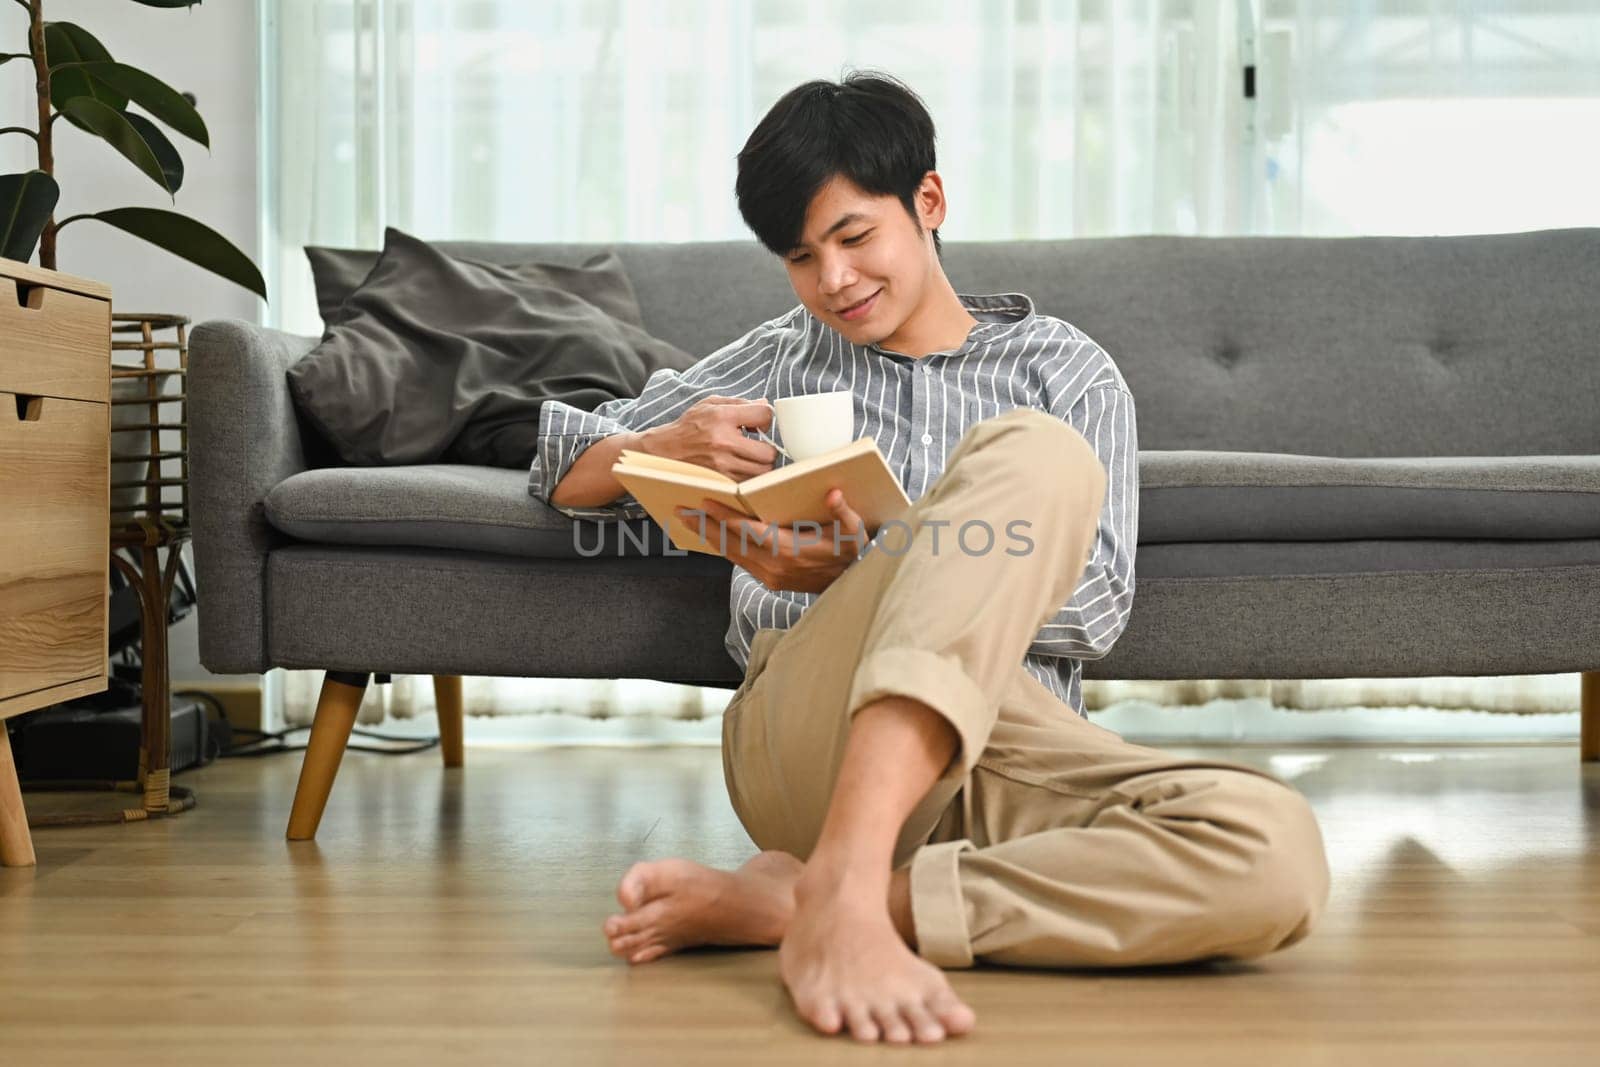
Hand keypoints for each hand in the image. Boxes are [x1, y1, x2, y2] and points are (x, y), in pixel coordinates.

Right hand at [639, 395, 778, 480]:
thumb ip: (739, 402)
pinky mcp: (719, 482)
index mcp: (722, 417)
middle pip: (769, 452)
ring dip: (760, 465)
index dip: (767, 418)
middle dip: (767, 449)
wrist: (663, 451)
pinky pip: (748, 483)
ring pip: (761, 472)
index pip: (764, 415)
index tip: (759, 424)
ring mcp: (722, 466)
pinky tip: (741, 468)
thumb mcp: (709, 404)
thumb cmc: (688, 426)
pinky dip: (749, 477)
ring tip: (749, 458)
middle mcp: (723, 443)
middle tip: (759, 446)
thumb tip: (764, 403)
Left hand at [677, 488, 867, 594]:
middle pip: (732, 544)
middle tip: (681, 510)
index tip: (706, 503)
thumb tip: (833, 494)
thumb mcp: (854, 532)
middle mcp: (775, 566)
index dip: (727, 518)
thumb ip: (844, 513)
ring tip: (688, 520)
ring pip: (731, 554)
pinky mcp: (767, 581)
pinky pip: (739, 561)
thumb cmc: (850, 552)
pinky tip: (709, 535)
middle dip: (706, 526)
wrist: (849, 585)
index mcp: (791, 550)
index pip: (751, 531)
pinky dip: (722, 547)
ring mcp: (769, 576)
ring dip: (709, 536)